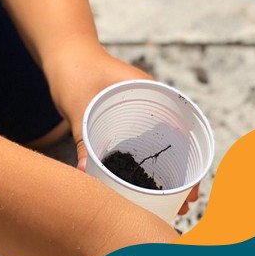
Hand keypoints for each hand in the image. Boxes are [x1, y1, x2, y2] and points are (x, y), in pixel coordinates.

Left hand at [44, 40, 198, 215]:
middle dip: (181, 174)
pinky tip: (140, 184)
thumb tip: (83, 174)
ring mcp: (137, 108)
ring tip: (167, 203)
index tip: (191, 190)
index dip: (191, 161)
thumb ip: (81, 138)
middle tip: (182, 206)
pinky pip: (140, 143)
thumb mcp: (77, 103)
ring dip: (163, 171)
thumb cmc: (72, 68)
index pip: (183, 129)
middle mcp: (149, 100)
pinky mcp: (122, 116)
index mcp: (148, 90)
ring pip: (159, 145)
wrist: (62, 49)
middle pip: (175, 142)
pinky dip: (143, 162)